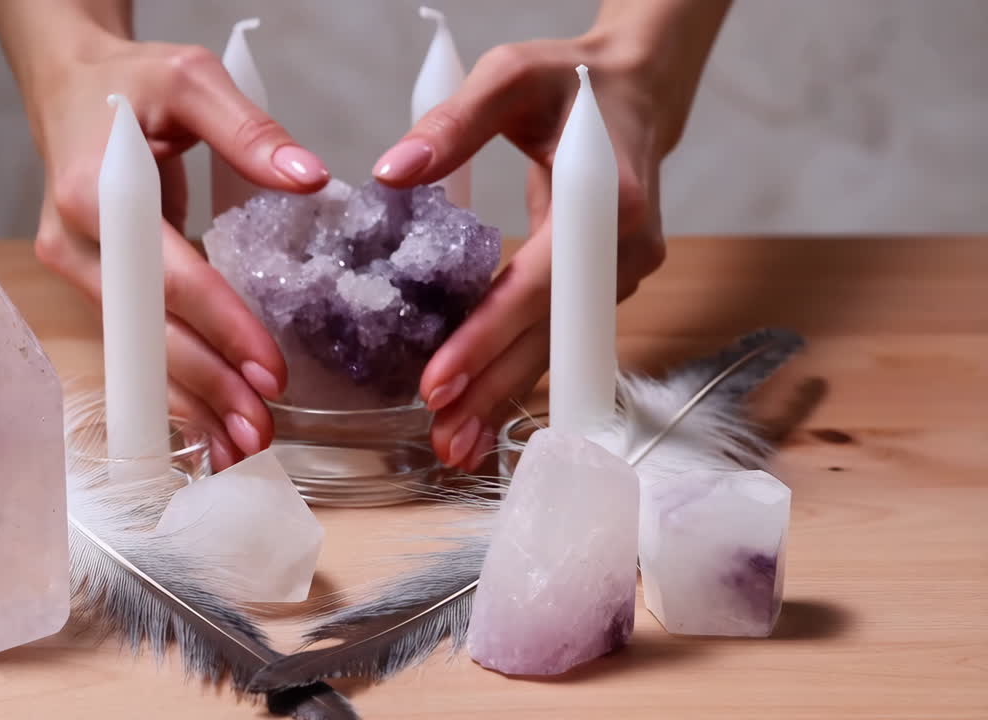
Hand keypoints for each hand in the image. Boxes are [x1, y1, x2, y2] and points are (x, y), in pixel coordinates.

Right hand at [10, 34, 329, 467]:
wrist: (68, 85)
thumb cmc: (131, 81)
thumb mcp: (192, 80)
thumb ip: (249, 130)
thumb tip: (310, 178)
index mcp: (96, 192)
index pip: (168, 277)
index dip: (220, 326)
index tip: (270, 371)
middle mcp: (74, 242)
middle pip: (145, 331)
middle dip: (205, 386)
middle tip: (260, 431)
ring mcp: (75, 268)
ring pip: (134, 350)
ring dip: (187, 401)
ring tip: (240, 447)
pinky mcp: (89, 282)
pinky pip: (133, 342)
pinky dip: (171, 384)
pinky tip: (207, 422)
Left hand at [376, 28, 709, 469]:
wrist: (637, 92)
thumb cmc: (571, 81)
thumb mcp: (510, 76)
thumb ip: (453, 121)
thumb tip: (391, 173)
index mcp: (606, 202)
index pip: (537, 286)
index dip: (488, 338)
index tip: (438, 382)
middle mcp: (623, 252)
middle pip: (550, 335)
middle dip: (493, 389)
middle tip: (442, 439)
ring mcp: (619, 275)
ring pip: (557, 347)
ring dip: (506, 396)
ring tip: (454, 446)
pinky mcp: (603, 286)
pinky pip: (557, 337)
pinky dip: (518, 374)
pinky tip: (481, 413)